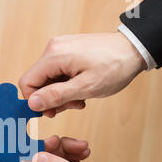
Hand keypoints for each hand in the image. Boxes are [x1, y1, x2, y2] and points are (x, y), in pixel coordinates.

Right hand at [19, 32, 146, 117]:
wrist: (135, 49)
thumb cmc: (115, 67)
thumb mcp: (86, 88)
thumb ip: (56, 96)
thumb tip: (32, 103)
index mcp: (54, 56)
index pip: (27, 82)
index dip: (35, 101)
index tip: (51, 112)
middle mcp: (53, 48)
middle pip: (37, 81)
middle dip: (51, 99)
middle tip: (71, 106)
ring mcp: (60, 48)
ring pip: (47, 79)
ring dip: (60, 94)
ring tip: (79, 99)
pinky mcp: (67, 51)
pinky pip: (57, 73)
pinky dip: (65, 85)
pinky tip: (80, 90)